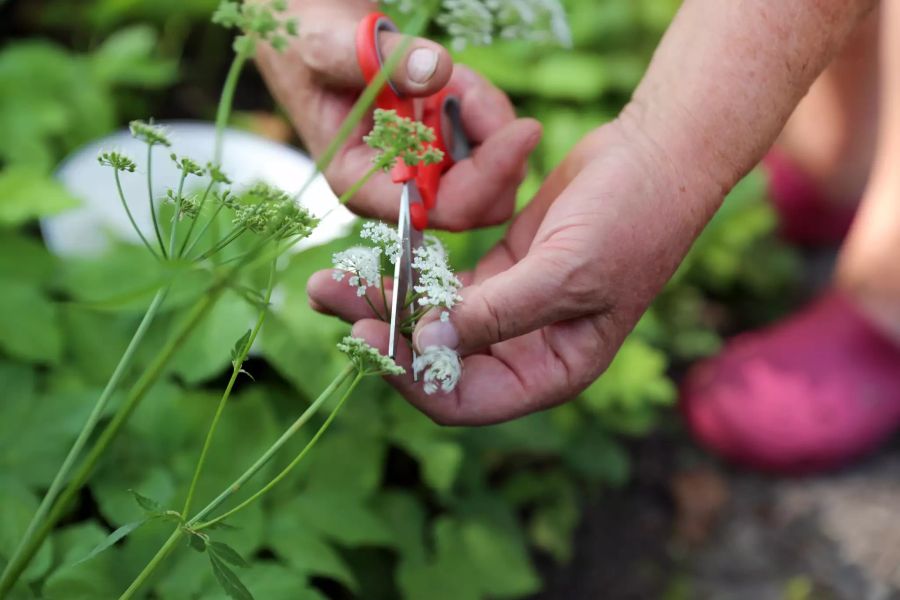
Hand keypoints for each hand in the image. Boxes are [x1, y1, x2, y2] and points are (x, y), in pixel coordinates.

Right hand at [256, 0, 540, 230]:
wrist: (308, 28)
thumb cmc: (306, 42)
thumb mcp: (333, 45)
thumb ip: (384, 59)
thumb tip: (436, 73)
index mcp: (362, 184)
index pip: (441, 209)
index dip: (489, 177)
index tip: (524, 129)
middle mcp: (394, 189)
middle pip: (480, 201)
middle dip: (492, 143)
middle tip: (465, 84)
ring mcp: (420, 170)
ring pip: (492, 171)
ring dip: (486, 117)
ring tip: (448, 75)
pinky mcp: (437, 149)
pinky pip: (486, 143)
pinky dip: (483, 106)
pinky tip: (452, 79)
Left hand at [308, 117, 720, 423]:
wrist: (655, 155)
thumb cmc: (630, 220)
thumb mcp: (566, 273)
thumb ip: (498, 315)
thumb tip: (428, 344)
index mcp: (550, 372)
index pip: (464, 399)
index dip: (411, 376)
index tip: (364, 335)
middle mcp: (525, 351)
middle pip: (438, 362)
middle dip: (381, 334)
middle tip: (327, 295)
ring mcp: (510, 312)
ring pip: (433, 322)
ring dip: (383, 301)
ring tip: (332, 277)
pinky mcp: (500, 272)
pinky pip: (442, 284)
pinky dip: (410, 274)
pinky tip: (377, 257)